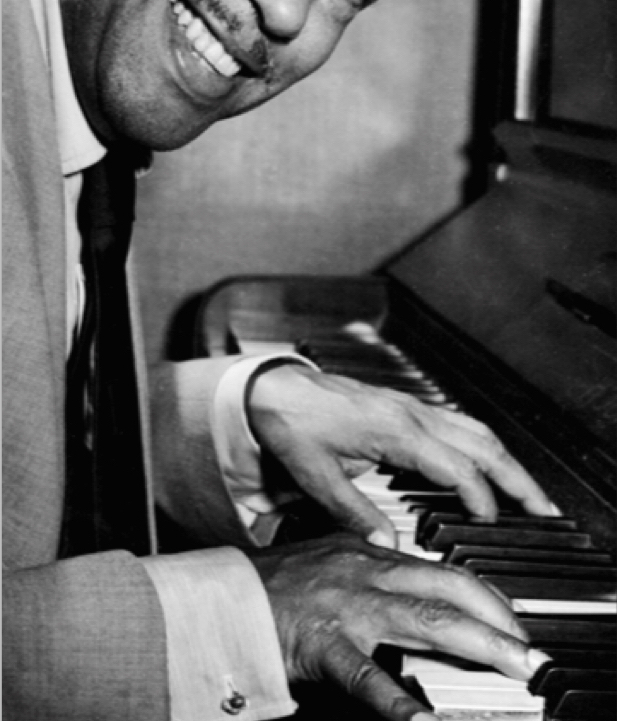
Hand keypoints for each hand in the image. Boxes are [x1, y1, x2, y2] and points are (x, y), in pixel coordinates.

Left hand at [248, 365, 556, 545]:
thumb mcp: (316, 476)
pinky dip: (482, 444)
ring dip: (504, 459)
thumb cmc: (293, 425)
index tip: (491, 524)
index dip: (479, 498)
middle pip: (481, 443)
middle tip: (543, 508)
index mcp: (395, 431)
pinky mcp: (406, 406)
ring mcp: (411, 407)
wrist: (275, 388)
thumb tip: (388, 545)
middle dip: (516, 477)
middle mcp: (412, 414)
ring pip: (474, 429)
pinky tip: (487, 461)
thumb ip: (353, 512)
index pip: (456, 468)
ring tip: (527, 489)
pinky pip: (457, 422)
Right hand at [251, 533, 548, 720]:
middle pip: (448, 588)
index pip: (441, 570)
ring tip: (511, 665)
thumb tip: (407, 577)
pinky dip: (400, 700)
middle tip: (527, 648)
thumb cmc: (271, 585)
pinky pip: (368, 674)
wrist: (220, 598)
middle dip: (496, 616)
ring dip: (478, 643)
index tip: (509, 618)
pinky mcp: (323, 642)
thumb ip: (368, 567)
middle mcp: (365, 572)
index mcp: (368, 555)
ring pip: (426, 620)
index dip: (483, 594)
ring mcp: (348, 606)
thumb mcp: (328, 561)